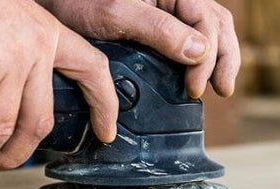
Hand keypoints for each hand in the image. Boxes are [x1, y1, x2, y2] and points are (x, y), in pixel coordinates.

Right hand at [0, 0, 117, 176]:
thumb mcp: (3, 17)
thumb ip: (16, 50)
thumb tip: (5, 97)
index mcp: (46, 33)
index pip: (91, 70)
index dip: (104, 105)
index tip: (107, 131)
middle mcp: (34, 49)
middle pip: (39, 122)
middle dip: (17, 154)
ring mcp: (7, 63)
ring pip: (2, 132)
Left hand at [36, 0, 239, 97]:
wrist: (55, 0)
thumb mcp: (118, 14)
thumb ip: (160, 31)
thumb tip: (200, 53)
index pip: (208, 22)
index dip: (209, 58)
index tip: (195, 86)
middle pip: (216, 24)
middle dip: (224, 58)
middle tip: (221, 89)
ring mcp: (168, 10)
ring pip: (208, 30)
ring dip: (217, 57)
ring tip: (218, 85)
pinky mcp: (157, 24)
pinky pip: (189, 35)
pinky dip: (199, 55)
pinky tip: (197, 71)